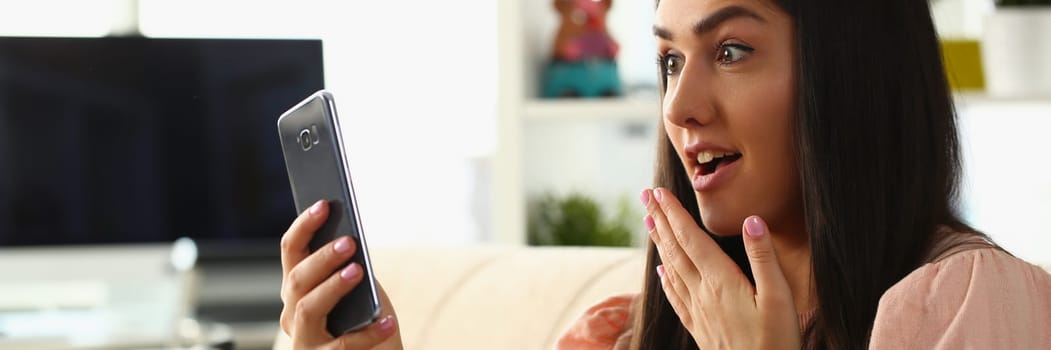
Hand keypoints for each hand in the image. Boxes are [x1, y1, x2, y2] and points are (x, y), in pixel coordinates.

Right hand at [279, 200, 402, 349]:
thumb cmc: (364, 319)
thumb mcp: (356, 289)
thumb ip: (349, 267)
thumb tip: (351, 239)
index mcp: (297, 288)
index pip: (291, 250)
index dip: (304, 225)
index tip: (324, 204)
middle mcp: (292, 313)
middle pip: (297, 279)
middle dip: (322, 258)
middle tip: (348, 242)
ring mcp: (304, 339)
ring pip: (308, 308)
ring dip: (332, 287)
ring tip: (358, 271)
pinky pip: (344, 345)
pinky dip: (369, 332)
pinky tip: (389, 320)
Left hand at [641, 188, 799, 348]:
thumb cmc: (776, 342)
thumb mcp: (779, 298)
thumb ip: (764, 258)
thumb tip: (752, 220)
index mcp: (720, 281)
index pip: (691, 239)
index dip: (674, 214)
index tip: (659, 192)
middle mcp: (702, 293)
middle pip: (674, 249)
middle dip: (660, 219)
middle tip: (645, 195)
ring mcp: (698, 311)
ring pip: (670, 269)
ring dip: (659, 242)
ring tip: (648, 221)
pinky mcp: (699, 327)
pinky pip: (675, 296)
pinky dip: (665, 278)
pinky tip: (660, 271)